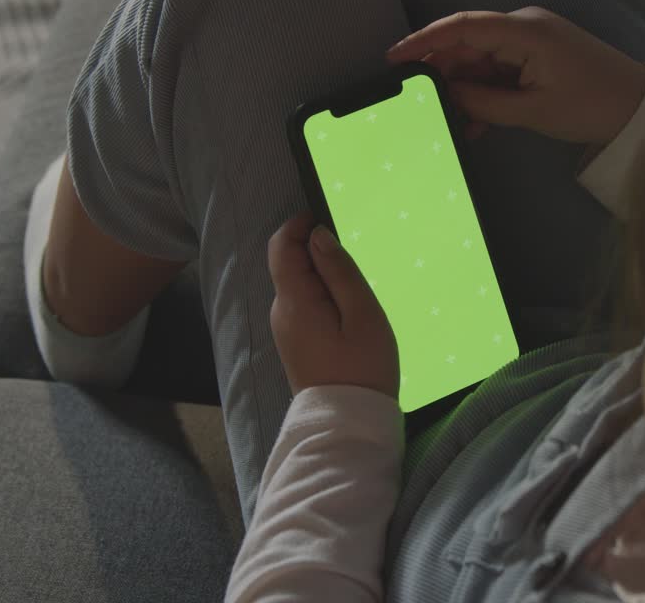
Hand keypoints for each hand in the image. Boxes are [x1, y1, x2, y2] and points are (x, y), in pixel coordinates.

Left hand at [268, 214, 398, 397]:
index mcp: (294, 301)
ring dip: (324, 278)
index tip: (325, 219)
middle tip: (356, 264)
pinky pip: (304, 306)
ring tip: (358, 296)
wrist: (349, 423)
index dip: (298, 225)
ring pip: (299, 286)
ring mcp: (286, 330)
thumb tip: (318, 236)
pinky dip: (324, 298)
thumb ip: (339, 271)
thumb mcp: (362, 314)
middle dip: (318, 253)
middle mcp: (282, 313)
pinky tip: (349, 316)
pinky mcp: (295, 343)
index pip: (281, 247)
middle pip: (290, 265)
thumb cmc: (363, 368)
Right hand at [386, 7, 644, 144]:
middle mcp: (526, 28)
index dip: (425, 41)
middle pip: (468, 44)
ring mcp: (532, 42)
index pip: (463, 28)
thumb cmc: (593, 106)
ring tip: (448, 122)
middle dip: (441, 71)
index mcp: (525, 31)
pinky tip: (474, 125)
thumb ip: (485, 101)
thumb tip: (448, 93)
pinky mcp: (539, 59)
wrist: (638, 110)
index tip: (395, 58)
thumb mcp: (534, 110)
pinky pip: (500, 73)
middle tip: (415, 100)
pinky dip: (486, 95)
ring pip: (482, 62)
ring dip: (465, 91)